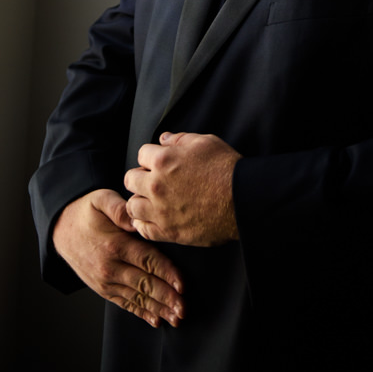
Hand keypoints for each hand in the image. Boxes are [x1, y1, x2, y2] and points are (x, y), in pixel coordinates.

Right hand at [52, 188, 184, 328]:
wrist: (61, 229)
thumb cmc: (86, 212)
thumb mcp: (101, 199)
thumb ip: (120, 209)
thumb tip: (136, 219)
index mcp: (115, 245)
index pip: (147, 261)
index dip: (167, 274)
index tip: (182, 285)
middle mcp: (110, 267)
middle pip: (145, 284)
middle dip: (167, 298)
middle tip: (184, 309)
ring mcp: (105, 281)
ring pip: (137, 298)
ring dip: (158, 309)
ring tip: (175, 318)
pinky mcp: (102, 289)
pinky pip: (124, 303)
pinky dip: (141, 313)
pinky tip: (155, 320)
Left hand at [124, 132, 240, 246]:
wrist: (242, 200)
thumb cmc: (226, 168)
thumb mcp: (205, 142)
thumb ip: (180, 139)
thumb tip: (163, 139)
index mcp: (163, 160)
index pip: (141, 154)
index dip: (152, 156)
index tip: (160, 162)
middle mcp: (156, 186)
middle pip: (130, 179)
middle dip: (141, 177)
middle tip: (153, 180)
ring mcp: (160, 211)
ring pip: (132, 206)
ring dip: (140, 201)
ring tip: (151, 201)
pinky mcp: (168, 232)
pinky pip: (142, 230)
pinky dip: (144, 224)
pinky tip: (152, 218)